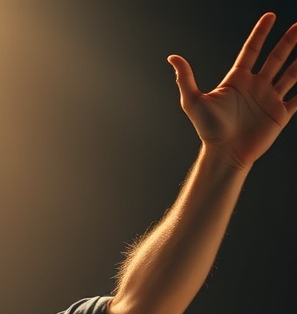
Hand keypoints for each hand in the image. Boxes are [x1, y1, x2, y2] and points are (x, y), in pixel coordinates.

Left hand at [168, 12, 296, 167]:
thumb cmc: (208, 129)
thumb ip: (186, 78)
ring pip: (291, 74)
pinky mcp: (280, 114)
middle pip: (275, 57)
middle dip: (288, 41)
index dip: (261, 33)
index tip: (270, 16)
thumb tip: (172, 57)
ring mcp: (269, 99)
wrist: (224, 153)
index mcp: (237, 80)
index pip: (252, 50)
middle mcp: (255, 86)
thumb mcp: (193, 101)